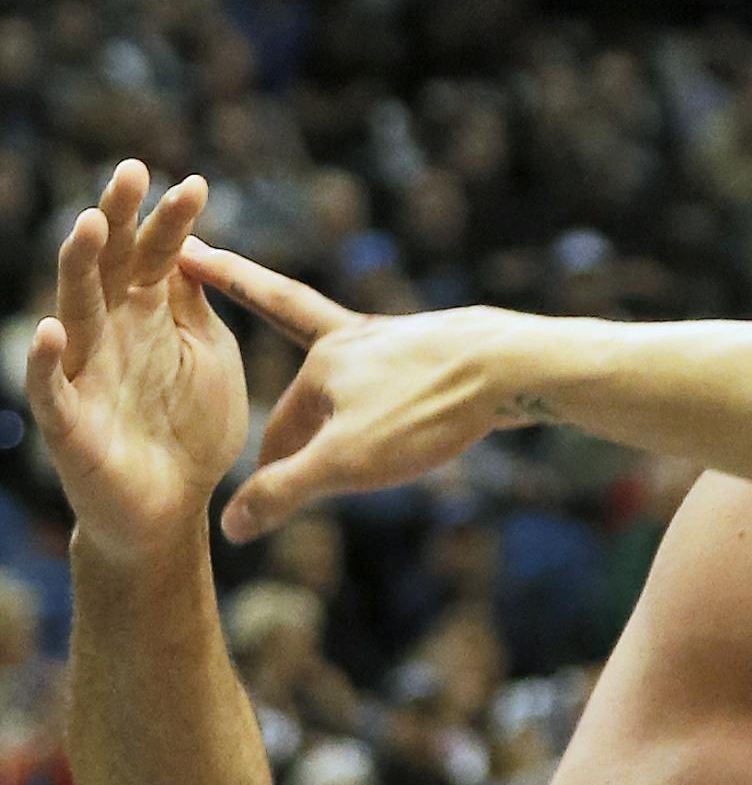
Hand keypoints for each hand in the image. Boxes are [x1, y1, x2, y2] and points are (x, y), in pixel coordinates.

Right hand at [24, 163, 240, 561]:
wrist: (174, 506)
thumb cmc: (192, 427)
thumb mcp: (208, 356)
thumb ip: (194, 307)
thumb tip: (192, 246)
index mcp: (146, 316)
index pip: (154, 257)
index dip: (171, 221)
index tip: (197, 183)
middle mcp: (109, 334)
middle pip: (108, 267)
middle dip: (117, 219)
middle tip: (131, 172)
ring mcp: (84, 372)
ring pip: (74, 310)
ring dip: (79, 268)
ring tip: (89, 226)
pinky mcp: (69, 422)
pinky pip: (53, 388)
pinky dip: (47, 360)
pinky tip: (52, 331)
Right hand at [176, 241, 520, 540]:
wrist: (516, 365)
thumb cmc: (426, 411)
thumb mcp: (345, 463)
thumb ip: (284, 492)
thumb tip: (229, 527)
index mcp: (323, 360)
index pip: (283, 425)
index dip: (272, 468)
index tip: (263, 501)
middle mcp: (358, 339)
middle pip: (302, 349)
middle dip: (248, 292)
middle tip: (203, 257)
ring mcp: (405, 340)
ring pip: (355, 359)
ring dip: (331, 360)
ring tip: (318, 344)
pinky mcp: (447, 349)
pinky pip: (404, 370)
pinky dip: (391, 379)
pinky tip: (412, 379)